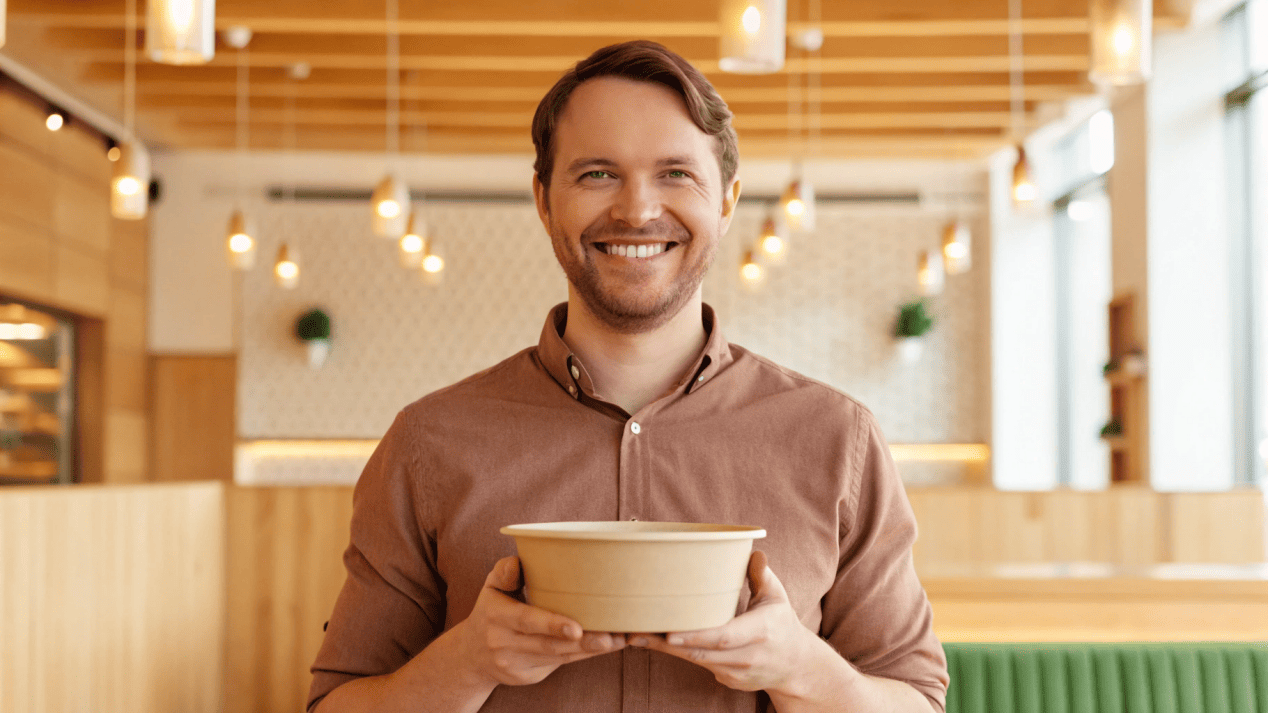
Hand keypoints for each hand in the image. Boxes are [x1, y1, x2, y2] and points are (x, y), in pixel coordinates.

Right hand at [453, 556, 625, 686]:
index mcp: (496, 616)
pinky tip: (604, 646)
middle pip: (548, 645)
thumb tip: (520, 563)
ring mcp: (516, 664)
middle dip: (582, 643)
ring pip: (558, 657)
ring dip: (590, 650)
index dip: (552, 625)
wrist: (470, 655)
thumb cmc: (490, 610)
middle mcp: (504, 643)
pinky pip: (559, 665)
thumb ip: (505, 570)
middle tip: (611, 637)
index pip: (526, 621)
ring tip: (618, 640)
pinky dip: (582, 656)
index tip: (576, 628)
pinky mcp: (528, 676)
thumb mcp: (491, 586)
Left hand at [631, 551, 813, 693]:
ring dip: (666, 650)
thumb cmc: (781, 624)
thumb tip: (754, 551)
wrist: (796, 666)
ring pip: (696, 662)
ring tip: (636, 636)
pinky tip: (656, 644)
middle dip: (667, 645)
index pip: (724, 637)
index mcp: (760, 632)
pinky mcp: (728, 682)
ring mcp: (737, 673)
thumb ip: (762, 575)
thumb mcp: (777, 597)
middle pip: (702, 653)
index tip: (669, 632)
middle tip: (636, 632)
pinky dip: (679, 656)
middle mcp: (748, 656)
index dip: (695, 636)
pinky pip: (700, 667)